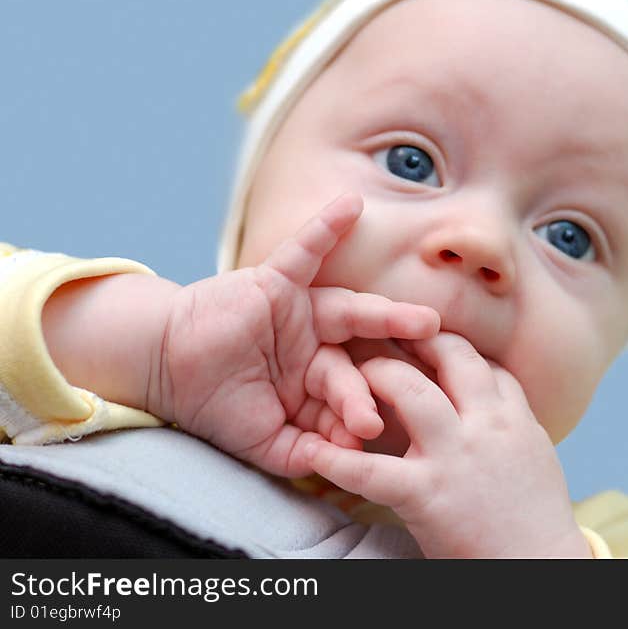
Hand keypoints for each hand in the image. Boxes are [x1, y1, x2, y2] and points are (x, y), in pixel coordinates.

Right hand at [149, 194, 439, 477]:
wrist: (165, 370)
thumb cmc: (216, 407)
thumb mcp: (268, 443)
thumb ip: (308, 454)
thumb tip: (352, 460)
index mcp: (318, 383)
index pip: (352, 398)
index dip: (360, 414)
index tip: (370, 434)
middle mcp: (317, 345)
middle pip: (363, 356)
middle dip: (390, 368)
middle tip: (422, 377)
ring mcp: (300, 313)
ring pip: (350, 310)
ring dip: (386, 314)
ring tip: (425, 321)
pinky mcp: (275, 282)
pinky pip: (303, 251)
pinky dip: (325, 228)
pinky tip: (352, 206)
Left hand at [304, 332, 591, 557]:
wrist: (538, 565)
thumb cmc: (535, 515)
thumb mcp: (534, 451)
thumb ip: (510, 417)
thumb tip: (491, 390)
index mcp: (513, 416)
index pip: (482, 362)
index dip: (449, 345)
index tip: (425, 338)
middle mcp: (488, 424)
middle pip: (452, 356)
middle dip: (417, 338)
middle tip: (386, 333)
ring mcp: (456, 456)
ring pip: (412, 392)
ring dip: (379, 376)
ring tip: (352, 374)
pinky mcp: (427, 493)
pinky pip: (372, 470)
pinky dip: (337, 461)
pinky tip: (312, 452)